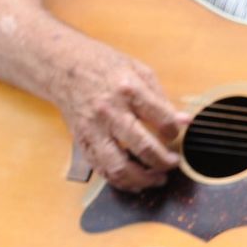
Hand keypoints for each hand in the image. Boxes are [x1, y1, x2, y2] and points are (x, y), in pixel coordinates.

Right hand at [60, 49, 189, 191]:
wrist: (62, 66)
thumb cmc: (103, 65)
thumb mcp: (138, 70)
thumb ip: (161, 98)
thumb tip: (184, 121)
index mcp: (128, 90)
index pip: (162, 119)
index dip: (174, 132)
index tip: (174, 133)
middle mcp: (110, 112)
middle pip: (143, 147)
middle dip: (164, 161)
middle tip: (173, 163)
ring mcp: (94, 129)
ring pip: (119, 167)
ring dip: (142, 179)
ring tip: (156, 178)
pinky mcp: (82, 141)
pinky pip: (102, 169)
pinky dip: (120, 180)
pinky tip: (134, 179)